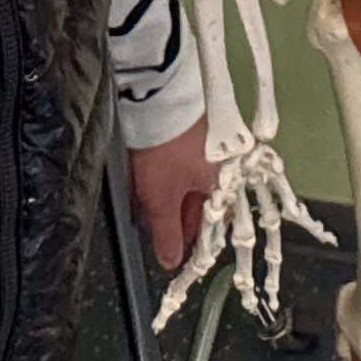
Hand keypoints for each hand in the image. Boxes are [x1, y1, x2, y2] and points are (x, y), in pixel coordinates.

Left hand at [127, 116, 217, 270]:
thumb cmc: (166, 153)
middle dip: (172, 216)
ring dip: (163, 194)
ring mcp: (206, 142)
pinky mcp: (189, 125)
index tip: (171, 251)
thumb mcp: (161, 199)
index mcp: (220, 184)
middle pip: (196, 200)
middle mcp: (220, 164)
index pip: (208, 223)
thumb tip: (171, 263)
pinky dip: (160, 171)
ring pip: (184, 178)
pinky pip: (176, 158)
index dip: (188, 240)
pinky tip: (141, 175)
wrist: (158, 97)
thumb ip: (167, 233)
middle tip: (152, 227)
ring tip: (140, 203)